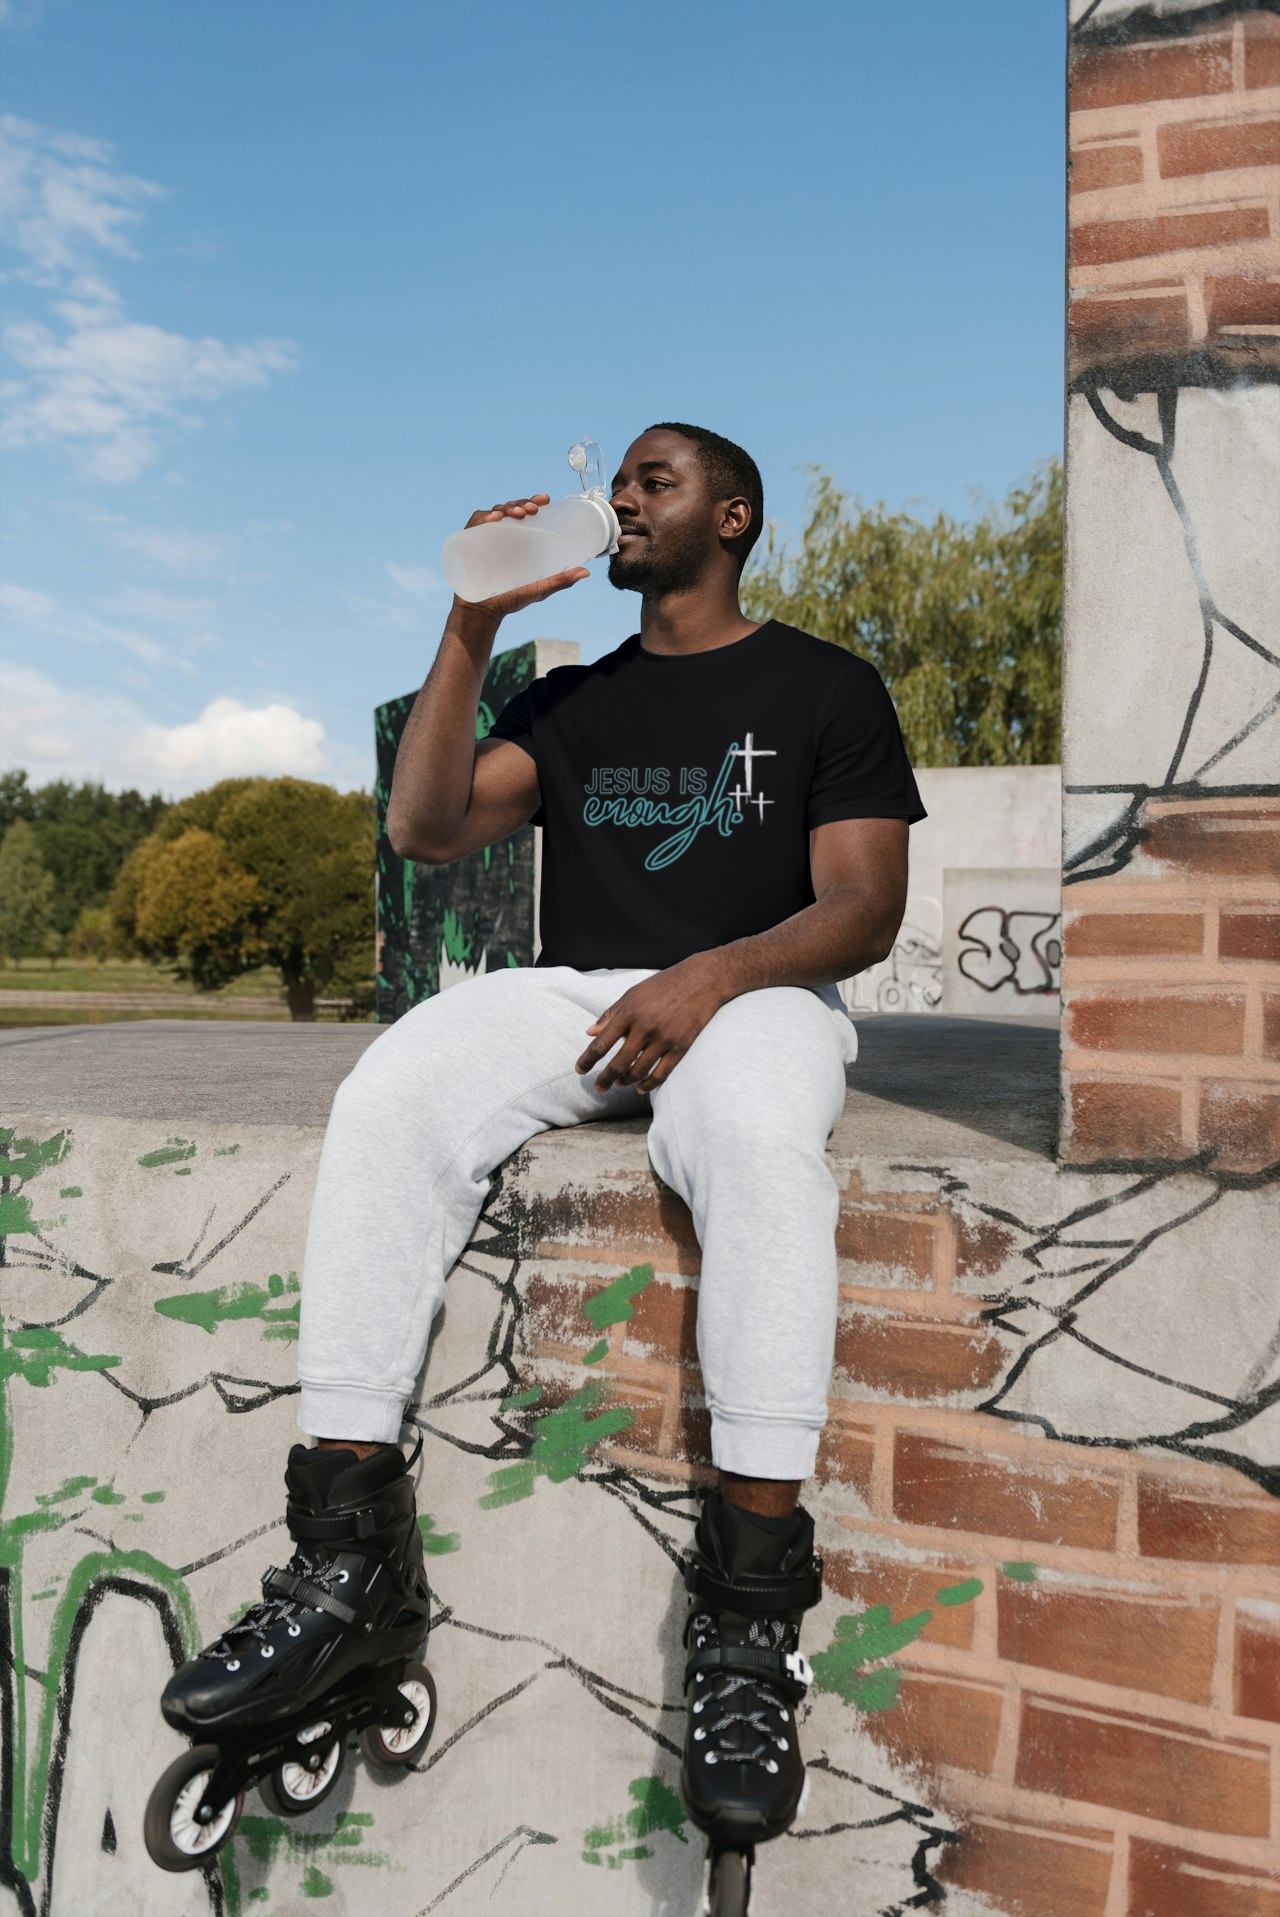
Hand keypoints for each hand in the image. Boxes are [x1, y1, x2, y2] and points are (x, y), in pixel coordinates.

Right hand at [453, 495, 588, 619]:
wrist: (483, 612)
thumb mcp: (539, 588)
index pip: (523, 512)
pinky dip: (483, 518)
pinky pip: (474, 525)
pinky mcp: (468, 544)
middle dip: (522, 503)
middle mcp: (498, 535)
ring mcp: (482, 538)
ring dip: (507, 508)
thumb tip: (586, 572)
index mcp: (514, 539)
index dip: (532, 501)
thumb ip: (561, 580)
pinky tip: (494, 519)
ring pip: (494, 513)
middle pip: (509, 509)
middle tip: (533, 509)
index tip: (545, 499)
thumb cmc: (509, 598)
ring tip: (520, 513)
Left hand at [575, 953, 732, 1093]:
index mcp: (629, 1013)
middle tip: (598, 1087)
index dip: (588, 1060)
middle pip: (619, 1063)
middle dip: (605, 1079)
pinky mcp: (681, 1047)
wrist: (701, 980)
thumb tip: (590, 1033)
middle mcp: (645, 1028)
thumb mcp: (632, 994)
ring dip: (625, 1081)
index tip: (580, 1071)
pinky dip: (649, 1084)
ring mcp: (664, 1039)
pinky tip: (640, 1087)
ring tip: (619, 1084)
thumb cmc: (662, 985)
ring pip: (639, 1071)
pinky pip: (662, 1073)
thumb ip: (610, 1015)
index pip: (602, 1043)